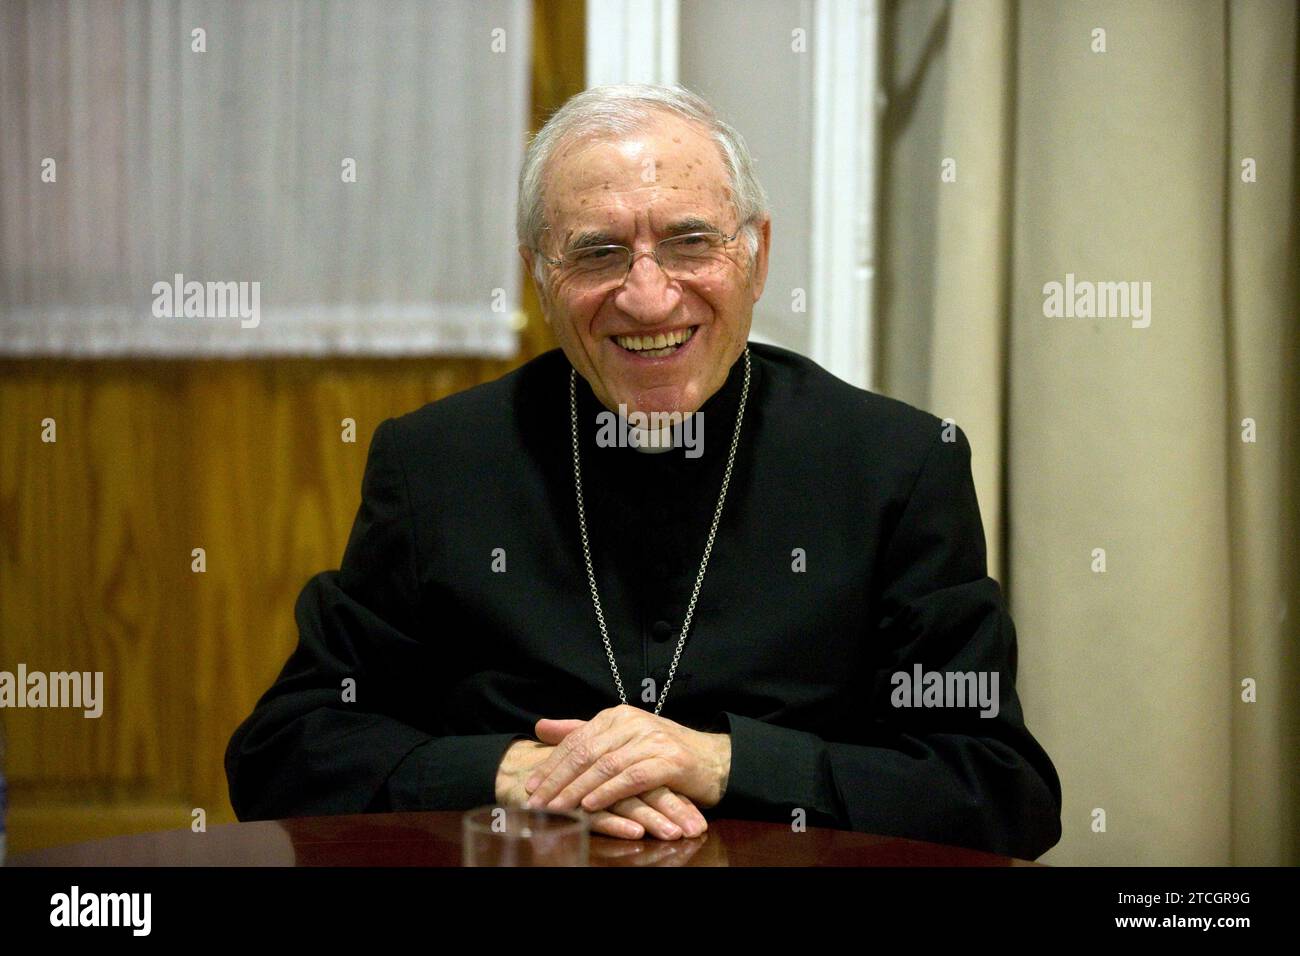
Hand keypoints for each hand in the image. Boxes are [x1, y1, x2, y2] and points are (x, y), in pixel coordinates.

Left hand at [495, 738, 705, 839]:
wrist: (714, 760)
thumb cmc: (664, 753)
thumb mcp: (620, 738)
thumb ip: (581, 732)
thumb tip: (540, 727)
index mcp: (617, 715)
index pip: (576, 739)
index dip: (552, 763)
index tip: (531, 786)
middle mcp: (633, 722)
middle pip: (586, 752)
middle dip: (558, 779)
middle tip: (536, 802)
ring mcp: (652, 740)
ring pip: (605, 765)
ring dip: (577, 790)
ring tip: (557, 808)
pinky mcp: (669, 761)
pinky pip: (632, 777)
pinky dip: (609, 792)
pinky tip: (591, 806)